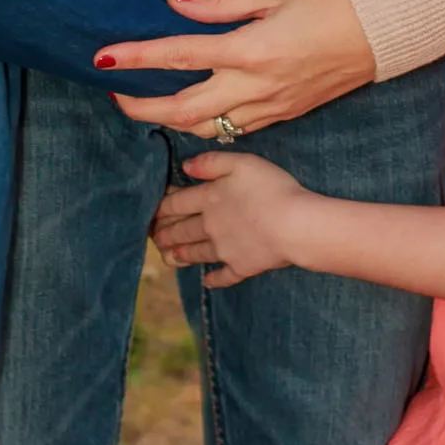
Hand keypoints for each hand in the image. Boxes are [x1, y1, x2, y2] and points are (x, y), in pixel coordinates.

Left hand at [98, 0, 374, 132]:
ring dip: (168, 121)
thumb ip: (222, 3)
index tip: (101, 58)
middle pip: (182, 110)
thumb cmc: (333, 2)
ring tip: (145, 103)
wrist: (384, 35)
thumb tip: (177, 6)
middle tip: (115, 94)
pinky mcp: (282, 116)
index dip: (135, 58)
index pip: (178, 55)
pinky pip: (232, 131)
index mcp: (251, 49)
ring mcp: (269, 108)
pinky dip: (202, 126)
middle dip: (140, 106)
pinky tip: (190, 111)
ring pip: (204, 129)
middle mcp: (256, 86)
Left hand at [153, 149, 316, 285]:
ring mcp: (225, 250)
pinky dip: (214, 279)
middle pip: (182, 230)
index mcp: (210, 199)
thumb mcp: (242, 163)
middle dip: (165, 234)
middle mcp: (211, 227)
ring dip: (180, 255)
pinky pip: (224, 276)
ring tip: (168, 257)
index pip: (178, 203)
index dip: (162, 207)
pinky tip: (207, 281)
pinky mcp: (242, 267)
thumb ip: (212, 162)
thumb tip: (186, 166)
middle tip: (153, 238)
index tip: (150, 212)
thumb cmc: (271, 188)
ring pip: (197, 253)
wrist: (294, 225)